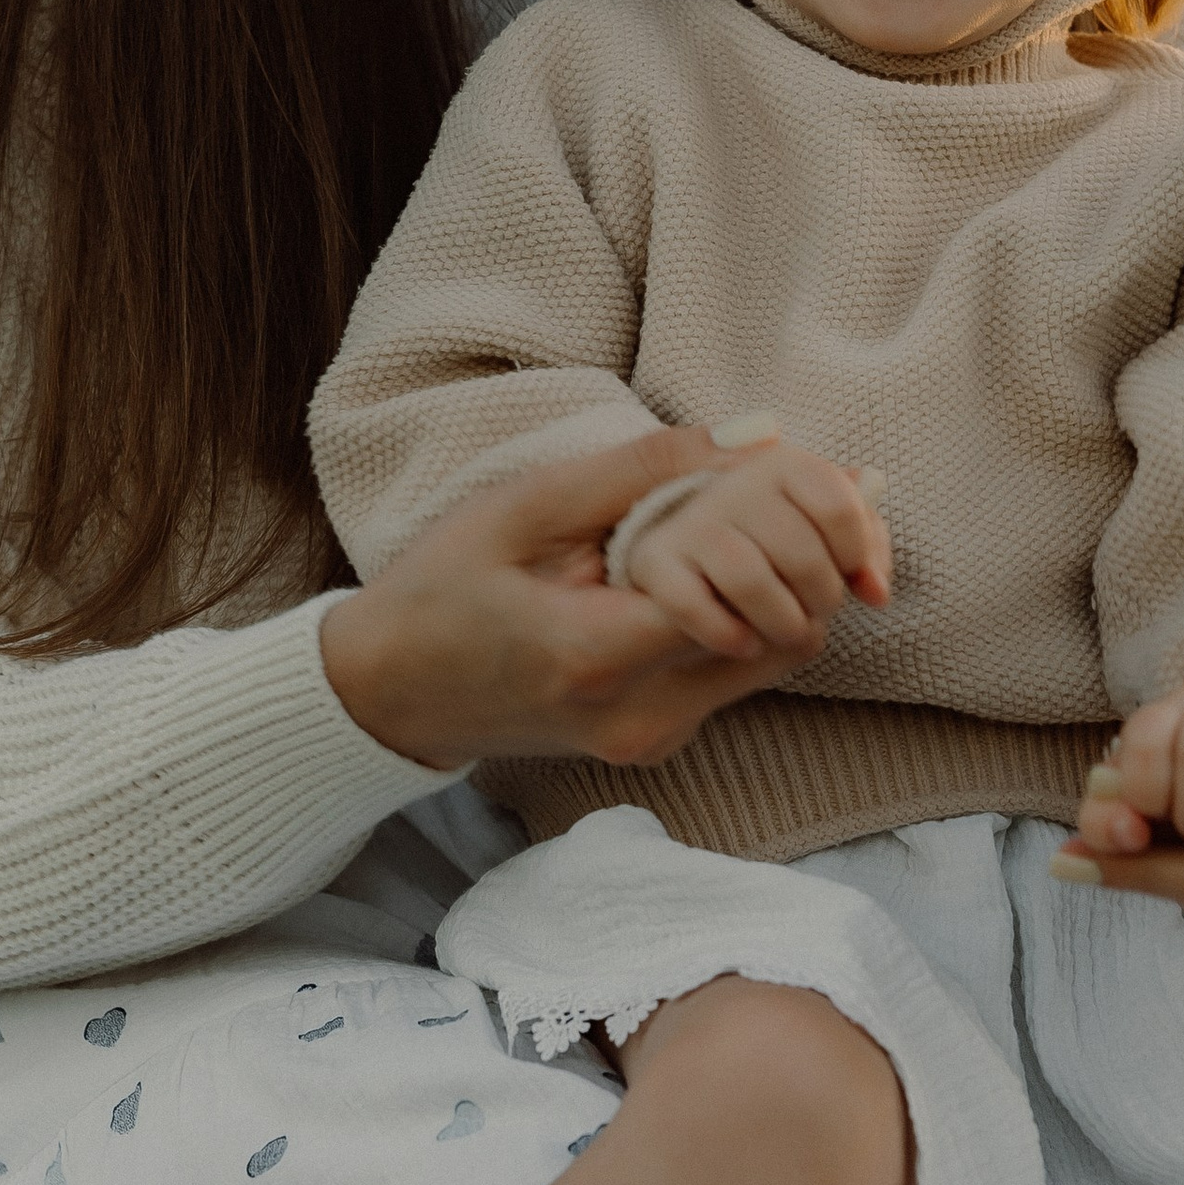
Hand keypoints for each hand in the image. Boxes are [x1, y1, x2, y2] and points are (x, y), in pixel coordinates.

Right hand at [317, 427, 858, 776]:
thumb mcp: (522, 508)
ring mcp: (649, 742)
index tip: (768, 479)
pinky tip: (708, 575)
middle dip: (796, 561)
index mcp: (598, 656)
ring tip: (737, 530)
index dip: (776, 528)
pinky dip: (744, 621)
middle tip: (773, 500)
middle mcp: (638, 716)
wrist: (387, 695)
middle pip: (784, 636)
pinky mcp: (653, 745)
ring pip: (772, 661)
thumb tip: (751, 439)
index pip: (749, 595)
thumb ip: (638, 471)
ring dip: (777, 591)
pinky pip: (733, 677)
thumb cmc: (440, 592)